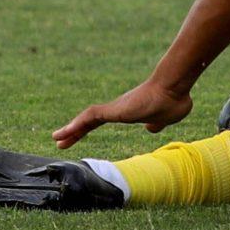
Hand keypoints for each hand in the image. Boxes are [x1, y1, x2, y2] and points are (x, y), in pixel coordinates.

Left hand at [52, 78, 192, 148]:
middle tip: (60, 140)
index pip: (101, 121)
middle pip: (90, 121)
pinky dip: (76, 124)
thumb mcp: (164, 119)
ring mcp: (115, 108)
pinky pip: (90, 117)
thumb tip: (151, 128)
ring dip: (71, 129)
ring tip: (56, 138)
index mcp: (127, 112)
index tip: (77, 136)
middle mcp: (118, 109)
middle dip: (75, 131)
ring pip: (87, 119)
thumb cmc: (173, 100)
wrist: (173, 89)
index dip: (88, 129)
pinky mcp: (114, 109)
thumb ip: (157, 124)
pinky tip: (65, 132)